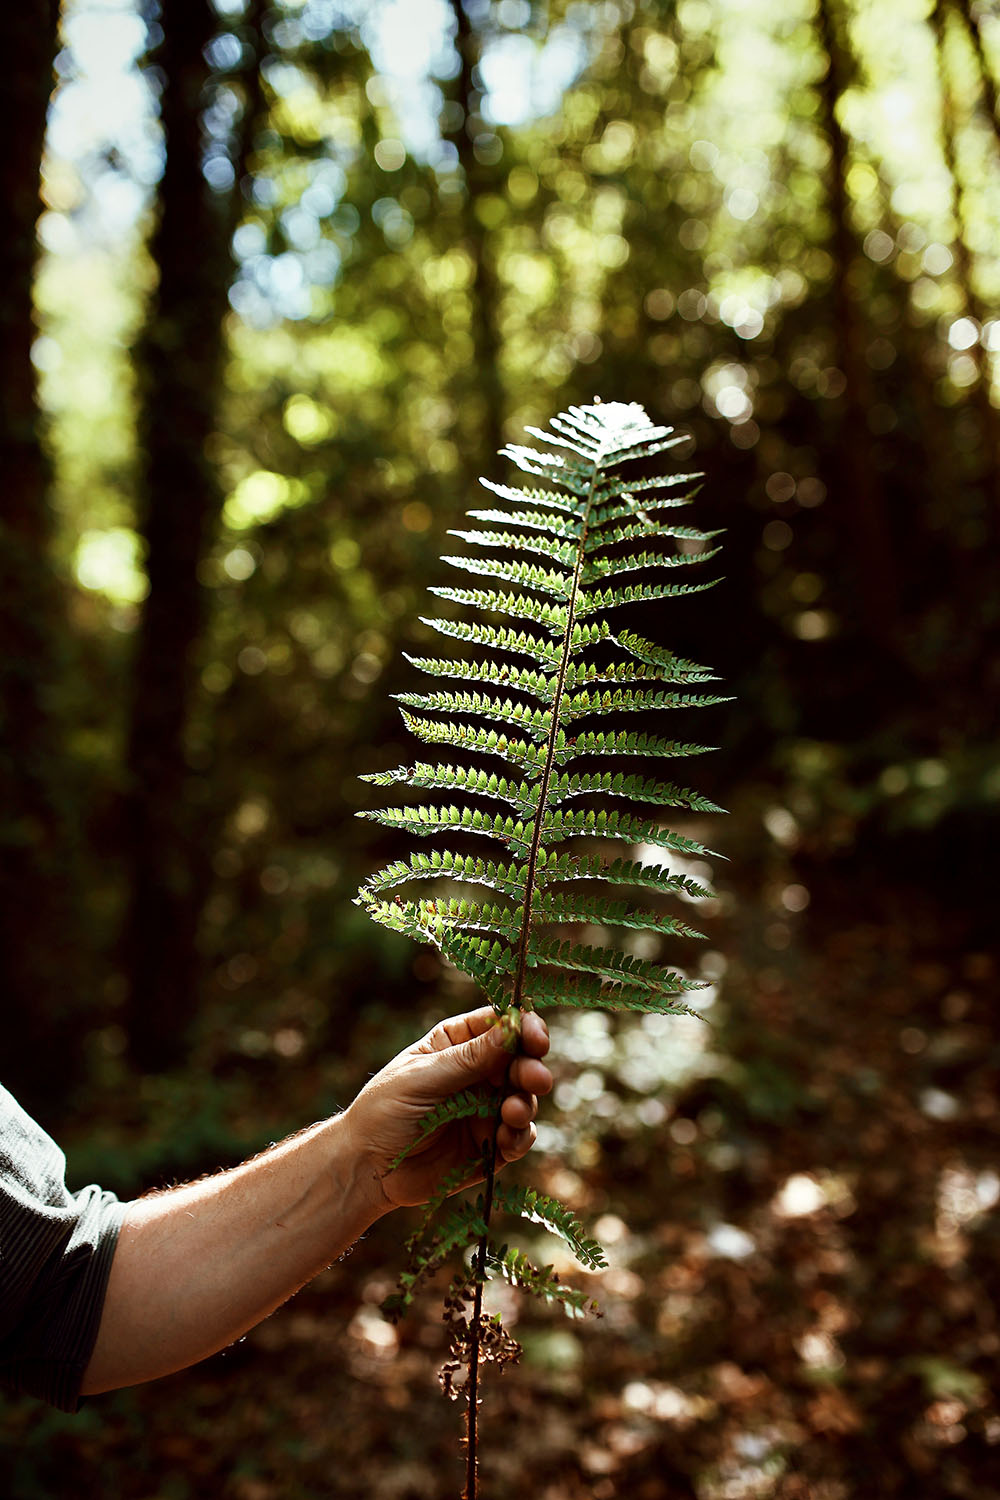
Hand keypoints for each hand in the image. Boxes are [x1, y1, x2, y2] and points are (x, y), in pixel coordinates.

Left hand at [342, 1007, 551, 1211]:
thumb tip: (514, 1026)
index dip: (523, 1027)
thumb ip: (470, 1057)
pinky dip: (521, 1137)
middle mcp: (477, 1074)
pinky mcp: (490, 1146)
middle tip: (535, 1079)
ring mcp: (486, 1110)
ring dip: (526, 1103)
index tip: (536, 1037)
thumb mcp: (423, 1077)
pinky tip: (507, 1138)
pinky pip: (519, 1137)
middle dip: (531, 1067)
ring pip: (525, 1098)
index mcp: (457, 1044)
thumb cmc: (384, 1110)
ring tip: (512, 1113)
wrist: (366, 1168)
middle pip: (520, 1061)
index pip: (500, 1026)